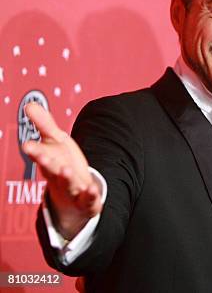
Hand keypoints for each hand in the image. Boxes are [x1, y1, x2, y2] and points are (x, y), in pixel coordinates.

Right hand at [23, 103, 101, 239]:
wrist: (73, 196)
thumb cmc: (62, 163)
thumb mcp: (56, 141)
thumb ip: (44, 124)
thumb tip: (29, 104)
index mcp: (50, 160)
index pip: (41, 154)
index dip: (35, 150)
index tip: (27, 145)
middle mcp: (59, 175)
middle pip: (52, 169)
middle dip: (46, 163)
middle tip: (42, 156)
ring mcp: (72, 188)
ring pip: (68, 183)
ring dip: (66, 177)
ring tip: (65, 170)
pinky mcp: (85, 199)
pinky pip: (88, 197)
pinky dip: (89, 194)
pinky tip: (91, 189)